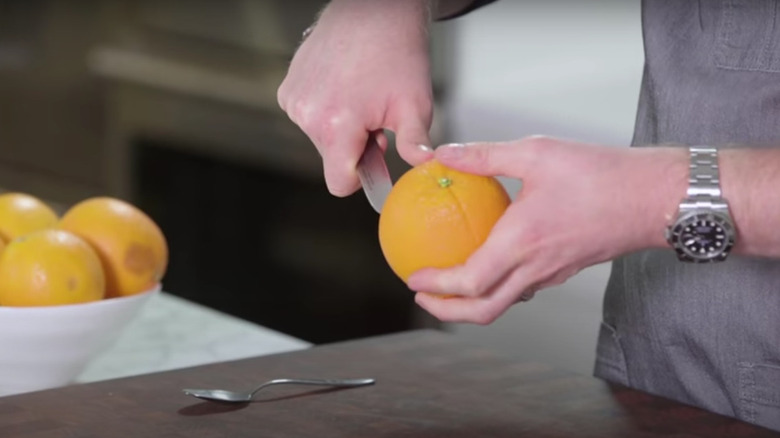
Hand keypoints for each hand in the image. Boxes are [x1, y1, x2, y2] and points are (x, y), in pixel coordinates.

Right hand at [277, 0, 434, 195]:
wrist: (374, 11)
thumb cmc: (396, 53)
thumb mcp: (415, 105)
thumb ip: (416, 146)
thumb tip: (423, 168)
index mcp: (337, 125)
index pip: (338, 183)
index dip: (361, 177)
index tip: (375, 160)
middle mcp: (308, 115)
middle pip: (331, 158)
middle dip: (354, 147)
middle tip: (375, 119)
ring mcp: (294, 100)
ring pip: (320, 138)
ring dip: (341, 128)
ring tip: (360, 97)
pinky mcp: (288, 89)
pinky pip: (308, 117)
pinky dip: (325, 110)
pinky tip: (344, 87)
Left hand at [407, 136, 685, 323]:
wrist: (656, 197)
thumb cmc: (601, 173)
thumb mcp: (536, 152)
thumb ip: (484, 155)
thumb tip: (443, 153)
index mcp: (523, 242)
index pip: (469, 282)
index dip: (436, 286)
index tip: (412, 278)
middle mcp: (536, 267)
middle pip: (484, 310)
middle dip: (447, 312)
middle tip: (423, 298)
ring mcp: (553, 274)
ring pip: (505, 304)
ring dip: (472, 302)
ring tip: (450, 283)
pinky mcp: (566, 269)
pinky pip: (524, 288)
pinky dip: (498, 285)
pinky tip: (491, 259)